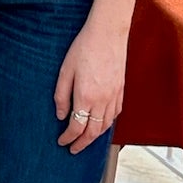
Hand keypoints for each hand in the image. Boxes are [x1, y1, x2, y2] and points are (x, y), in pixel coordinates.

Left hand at [53, 21, 127, 154]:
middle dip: (82, 144)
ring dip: (95, 136)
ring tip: (86, 139)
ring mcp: (114, 96)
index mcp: (86, 96)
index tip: (62, 141)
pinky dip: (107, 124)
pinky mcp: (121, 90)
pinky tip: (102, 123)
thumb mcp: (65, 70)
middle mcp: (102, 100)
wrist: (107, 33)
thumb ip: (61, 95)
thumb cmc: (84, 47)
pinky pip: (115, 114)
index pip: (76, 127)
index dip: (68, 137)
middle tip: (74, 149)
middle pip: (93, 132)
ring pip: (106, 126)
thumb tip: (61, 115)